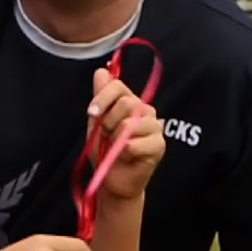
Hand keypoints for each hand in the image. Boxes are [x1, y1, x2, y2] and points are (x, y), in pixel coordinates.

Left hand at [86, 68, 165, 200]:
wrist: (111, 179)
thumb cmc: (105, 151)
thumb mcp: (96, 122)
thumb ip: (101, 97)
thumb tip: (101, 71)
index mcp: (131, 102)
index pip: (118, 85)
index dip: (103, 97)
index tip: (92, 112)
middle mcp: (146, 111)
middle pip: (126, 102)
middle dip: (108, 121)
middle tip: (108, 135)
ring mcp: (156, 128)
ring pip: (130, 123)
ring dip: (115, 137)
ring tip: (116, 146)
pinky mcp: (159, 146)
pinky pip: (134, 143)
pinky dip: (123, 152)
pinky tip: (125, 157)